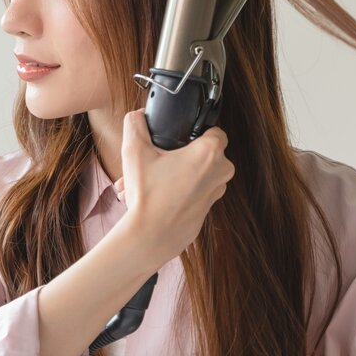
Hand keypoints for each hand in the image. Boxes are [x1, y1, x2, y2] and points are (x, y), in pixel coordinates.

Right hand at [113, 108, 234, 268]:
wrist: (149, 238)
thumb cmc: (148, 195)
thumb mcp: (134, 150)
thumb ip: (135, 123)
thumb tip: (138, 116)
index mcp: (210, 153)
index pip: (213, 130)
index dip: (193, 131)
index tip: (176, 137)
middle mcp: (220, 172)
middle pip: (201, 154)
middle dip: (174, 156)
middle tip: (150, 162)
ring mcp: (216, 194)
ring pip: (194, 175)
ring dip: (170, 175)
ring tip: (141, 183)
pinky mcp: (207, 211)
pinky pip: (192, 193)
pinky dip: (174, 192)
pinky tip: (149, 197)